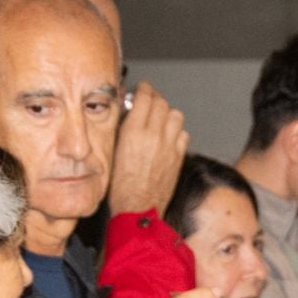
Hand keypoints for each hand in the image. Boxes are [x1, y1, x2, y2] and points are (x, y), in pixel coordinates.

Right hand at [107, 82, 188, 215]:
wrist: (137, 208)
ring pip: (176, 115)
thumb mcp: (114, 150)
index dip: (144, 89)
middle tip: (150, 102)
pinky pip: (183, 133)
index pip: (145, 97)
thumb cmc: (121, 186)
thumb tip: (128, 112)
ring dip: (168, 114)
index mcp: (134, 132)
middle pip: (162, 103)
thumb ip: (123, 127)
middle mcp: (154, 136)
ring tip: (160, 119)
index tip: (143, 89)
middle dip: (155, 99)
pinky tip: (169, 137)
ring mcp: (169, 146)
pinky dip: (176, 131)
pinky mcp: (178, 157)